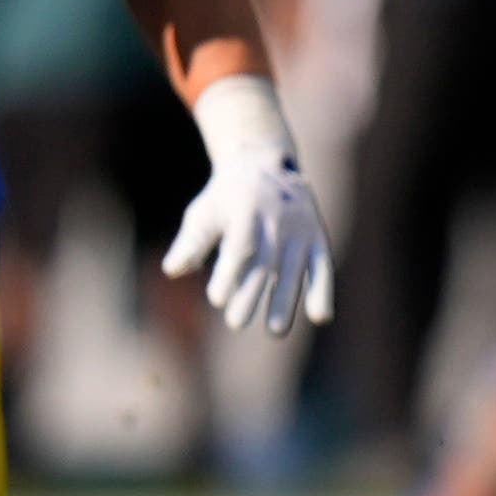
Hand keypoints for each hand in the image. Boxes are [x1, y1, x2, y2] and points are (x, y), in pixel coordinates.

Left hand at [163, 75, 334, 337]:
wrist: (267, 165)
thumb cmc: (226, 198)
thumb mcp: (205, 211)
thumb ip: (192, 241)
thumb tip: (173, 270)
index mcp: (246, 206)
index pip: (240, 245)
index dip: (229, 273)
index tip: (217, 300)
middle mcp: (278, 217)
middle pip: (266, 262)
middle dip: (252, 293)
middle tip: (236, 324)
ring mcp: (301, 228)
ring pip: (294, 268)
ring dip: (286, 300)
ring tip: (275, 331)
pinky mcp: (318, 237)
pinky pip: (322, 266)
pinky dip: (323, 290)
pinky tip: (319, 317)